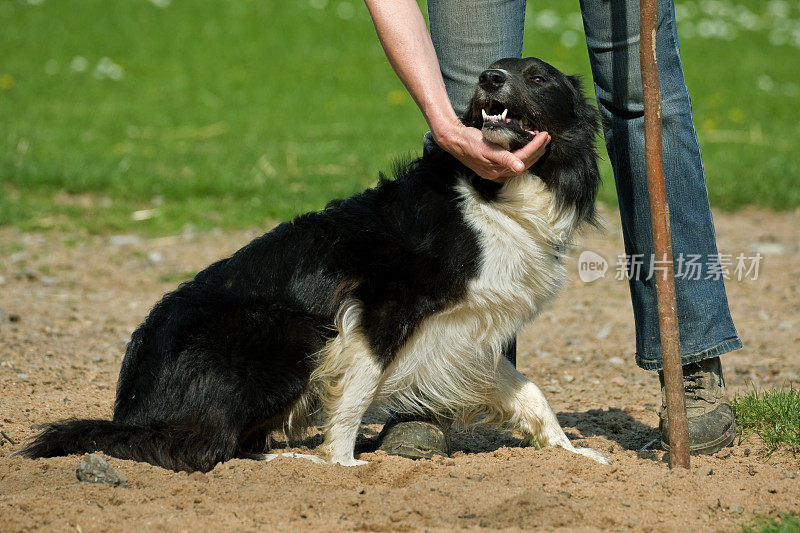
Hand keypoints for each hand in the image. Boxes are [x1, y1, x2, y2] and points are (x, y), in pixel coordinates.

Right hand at [434, 123, 550, 182]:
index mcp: (497, 169)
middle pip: (524, 163)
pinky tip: (527, 159)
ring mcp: (495, 171)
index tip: (544, 135)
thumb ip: (504, 158)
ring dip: (533, 154)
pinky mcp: (492, 166)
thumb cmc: (468, 142)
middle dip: (538, 150)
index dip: (535, 147)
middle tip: (547, 137)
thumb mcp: (486, 148)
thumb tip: (521, 169)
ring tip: (542, 144)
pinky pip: (512, 166)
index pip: (523, 158)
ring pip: (520, 165)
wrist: (453, 140)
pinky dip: (523, 160)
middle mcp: (497, 173)